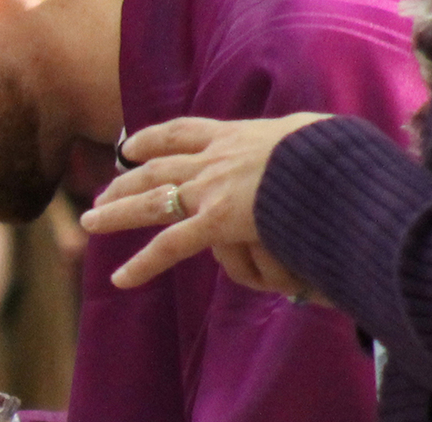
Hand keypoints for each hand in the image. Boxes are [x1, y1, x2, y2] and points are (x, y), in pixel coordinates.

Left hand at [81, 114, 328, 299]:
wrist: (341, 166)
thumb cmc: (341, 155)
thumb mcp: (317, 138)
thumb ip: (301, 147)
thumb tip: (314, 150)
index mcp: (240, 136)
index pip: (186, 132)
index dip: (154, 138)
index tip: (130, 146)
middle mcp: (217, 158)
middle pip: (158, 166)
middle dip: (126, 180)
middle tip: (101, 193)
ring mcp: (214, 188)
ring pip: (152, 199)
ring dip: (117, 211)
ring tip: (89, 221)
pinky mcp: (218, 220)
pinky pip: (170, 246)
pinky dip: (143, 264)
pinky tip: (120, 279)